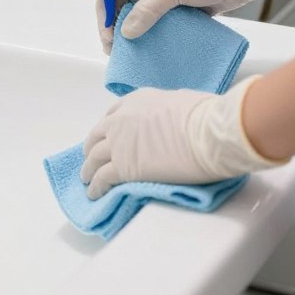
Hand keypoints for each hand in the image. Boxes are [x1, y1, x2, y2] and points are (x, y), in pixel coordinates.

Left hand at [81, 78, 283, 199]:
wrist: (207, 133)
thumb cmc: (205, 115)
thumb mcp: (182, 100)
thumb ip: (168, 109)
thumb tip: (174, 116)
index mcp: (137, 100)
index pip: (113, 114)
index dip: (108, 128)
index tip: (107, 137)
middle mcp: (122, 118)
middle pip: (98, 135)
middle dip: (93, 147)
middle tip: (92, 158)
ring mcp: (119, 143)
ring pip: (94, 158)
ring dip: (89, 169)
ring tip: (87, 179)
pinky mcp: (123, 168)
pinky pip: (102, 179)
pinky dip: (96, 187)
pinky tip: (94, 194)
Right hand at [119, 0, 294, 40]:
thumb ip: (147, 9)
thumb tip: (126, 33)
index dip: (104, 4)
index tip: (107, 29)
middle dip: (114, 22)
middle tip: (114, 46)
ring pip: (137, 11)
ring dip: (130, 31)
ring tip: (126, 52)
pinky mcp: (174, 4)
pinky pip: (155, 20)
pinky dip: (149, 33)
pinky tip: (145, 48)